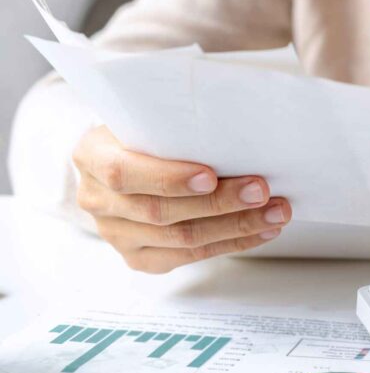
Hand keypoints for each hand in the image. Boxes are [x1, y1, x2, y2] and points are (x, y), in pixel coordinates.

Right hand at [72, 125, 290, 272]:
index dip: (168, 178)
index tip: (211, 176)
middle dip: (219, 203)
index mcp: (91, 155)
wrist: (123, 159)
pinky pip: (188, 257)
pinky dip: (231, 243)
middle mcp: (97, 199)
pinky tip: (261, 232)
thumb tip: (238, 123)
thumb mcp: (148, 115)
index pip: (124, 173)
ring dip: (235, 226)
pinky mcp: (138, 257)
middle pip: (161, 211)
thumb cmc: (145, 132)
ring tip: (275, 213)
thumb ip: (175, 123)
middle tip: (262, 191)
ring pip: (180, 239)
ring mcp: (116, 233)